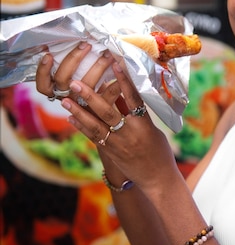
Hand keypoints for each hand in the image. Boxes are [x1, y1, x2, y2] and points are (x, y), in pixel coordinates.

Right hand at [36, 42, 121, 109]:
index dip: (43, 71)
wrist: (106, 117)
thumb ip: (73, 67)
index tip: (48, 55)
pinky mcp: (103, 110)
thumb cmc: (88, 91)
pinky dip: (115, 82)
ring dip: (98, 67)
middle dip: (73, 59)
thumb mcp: (75, 79)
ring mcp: (84, 106)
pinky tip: (120, 69)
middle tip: (86, 44)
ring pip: (88, 87)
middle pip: (64, 80)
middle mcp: (68, 99)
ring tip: (107, 54)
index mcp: (57, 93)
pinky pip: (109, 95)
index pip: (43, 85)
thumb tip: (78, 41)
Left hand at [66, 62, 176, 190]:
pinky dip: (81, 127)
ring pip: (96, 125)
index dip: (123, 81)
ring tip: (65, 99)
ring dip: (79, 111)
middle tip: (75, 83)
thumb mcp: (152, 130)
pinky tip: (70, 117)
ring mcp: (119, 144)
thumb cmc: (159, 152)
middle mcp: (130, 133)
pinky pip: (93, 137)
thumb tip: (121, 94)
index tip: (114, 64)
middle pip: (108, 111)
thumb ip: (137, 114)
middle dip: (90, 96)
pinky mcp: (111, 153)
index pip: (133, 98)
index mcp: (145, 125)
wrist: (158, 180)